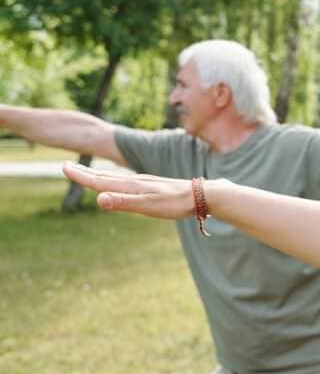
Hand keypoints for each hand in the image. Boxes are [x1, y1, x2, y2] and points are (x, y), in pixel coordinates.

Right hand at [63, 162, 199, 219]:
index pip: (100, 181)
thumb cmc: (175, 203)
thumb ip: (124, 203)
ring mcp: (146, 183)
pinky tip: (121, 184)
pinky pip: (129, 182)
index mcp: (132, 186)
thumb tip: (98, 199)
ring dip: (99, 176)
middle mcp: (136, 181)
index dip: (81, 176)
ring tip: (87, 174)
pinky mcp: (154, 186)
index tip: (63, 168)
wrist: (201, 195)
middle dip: (85, 173)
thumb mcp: (148, 206)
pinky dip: (116, 181)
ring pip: (117, 179)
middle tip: (66, 167)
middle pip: (105, 178)